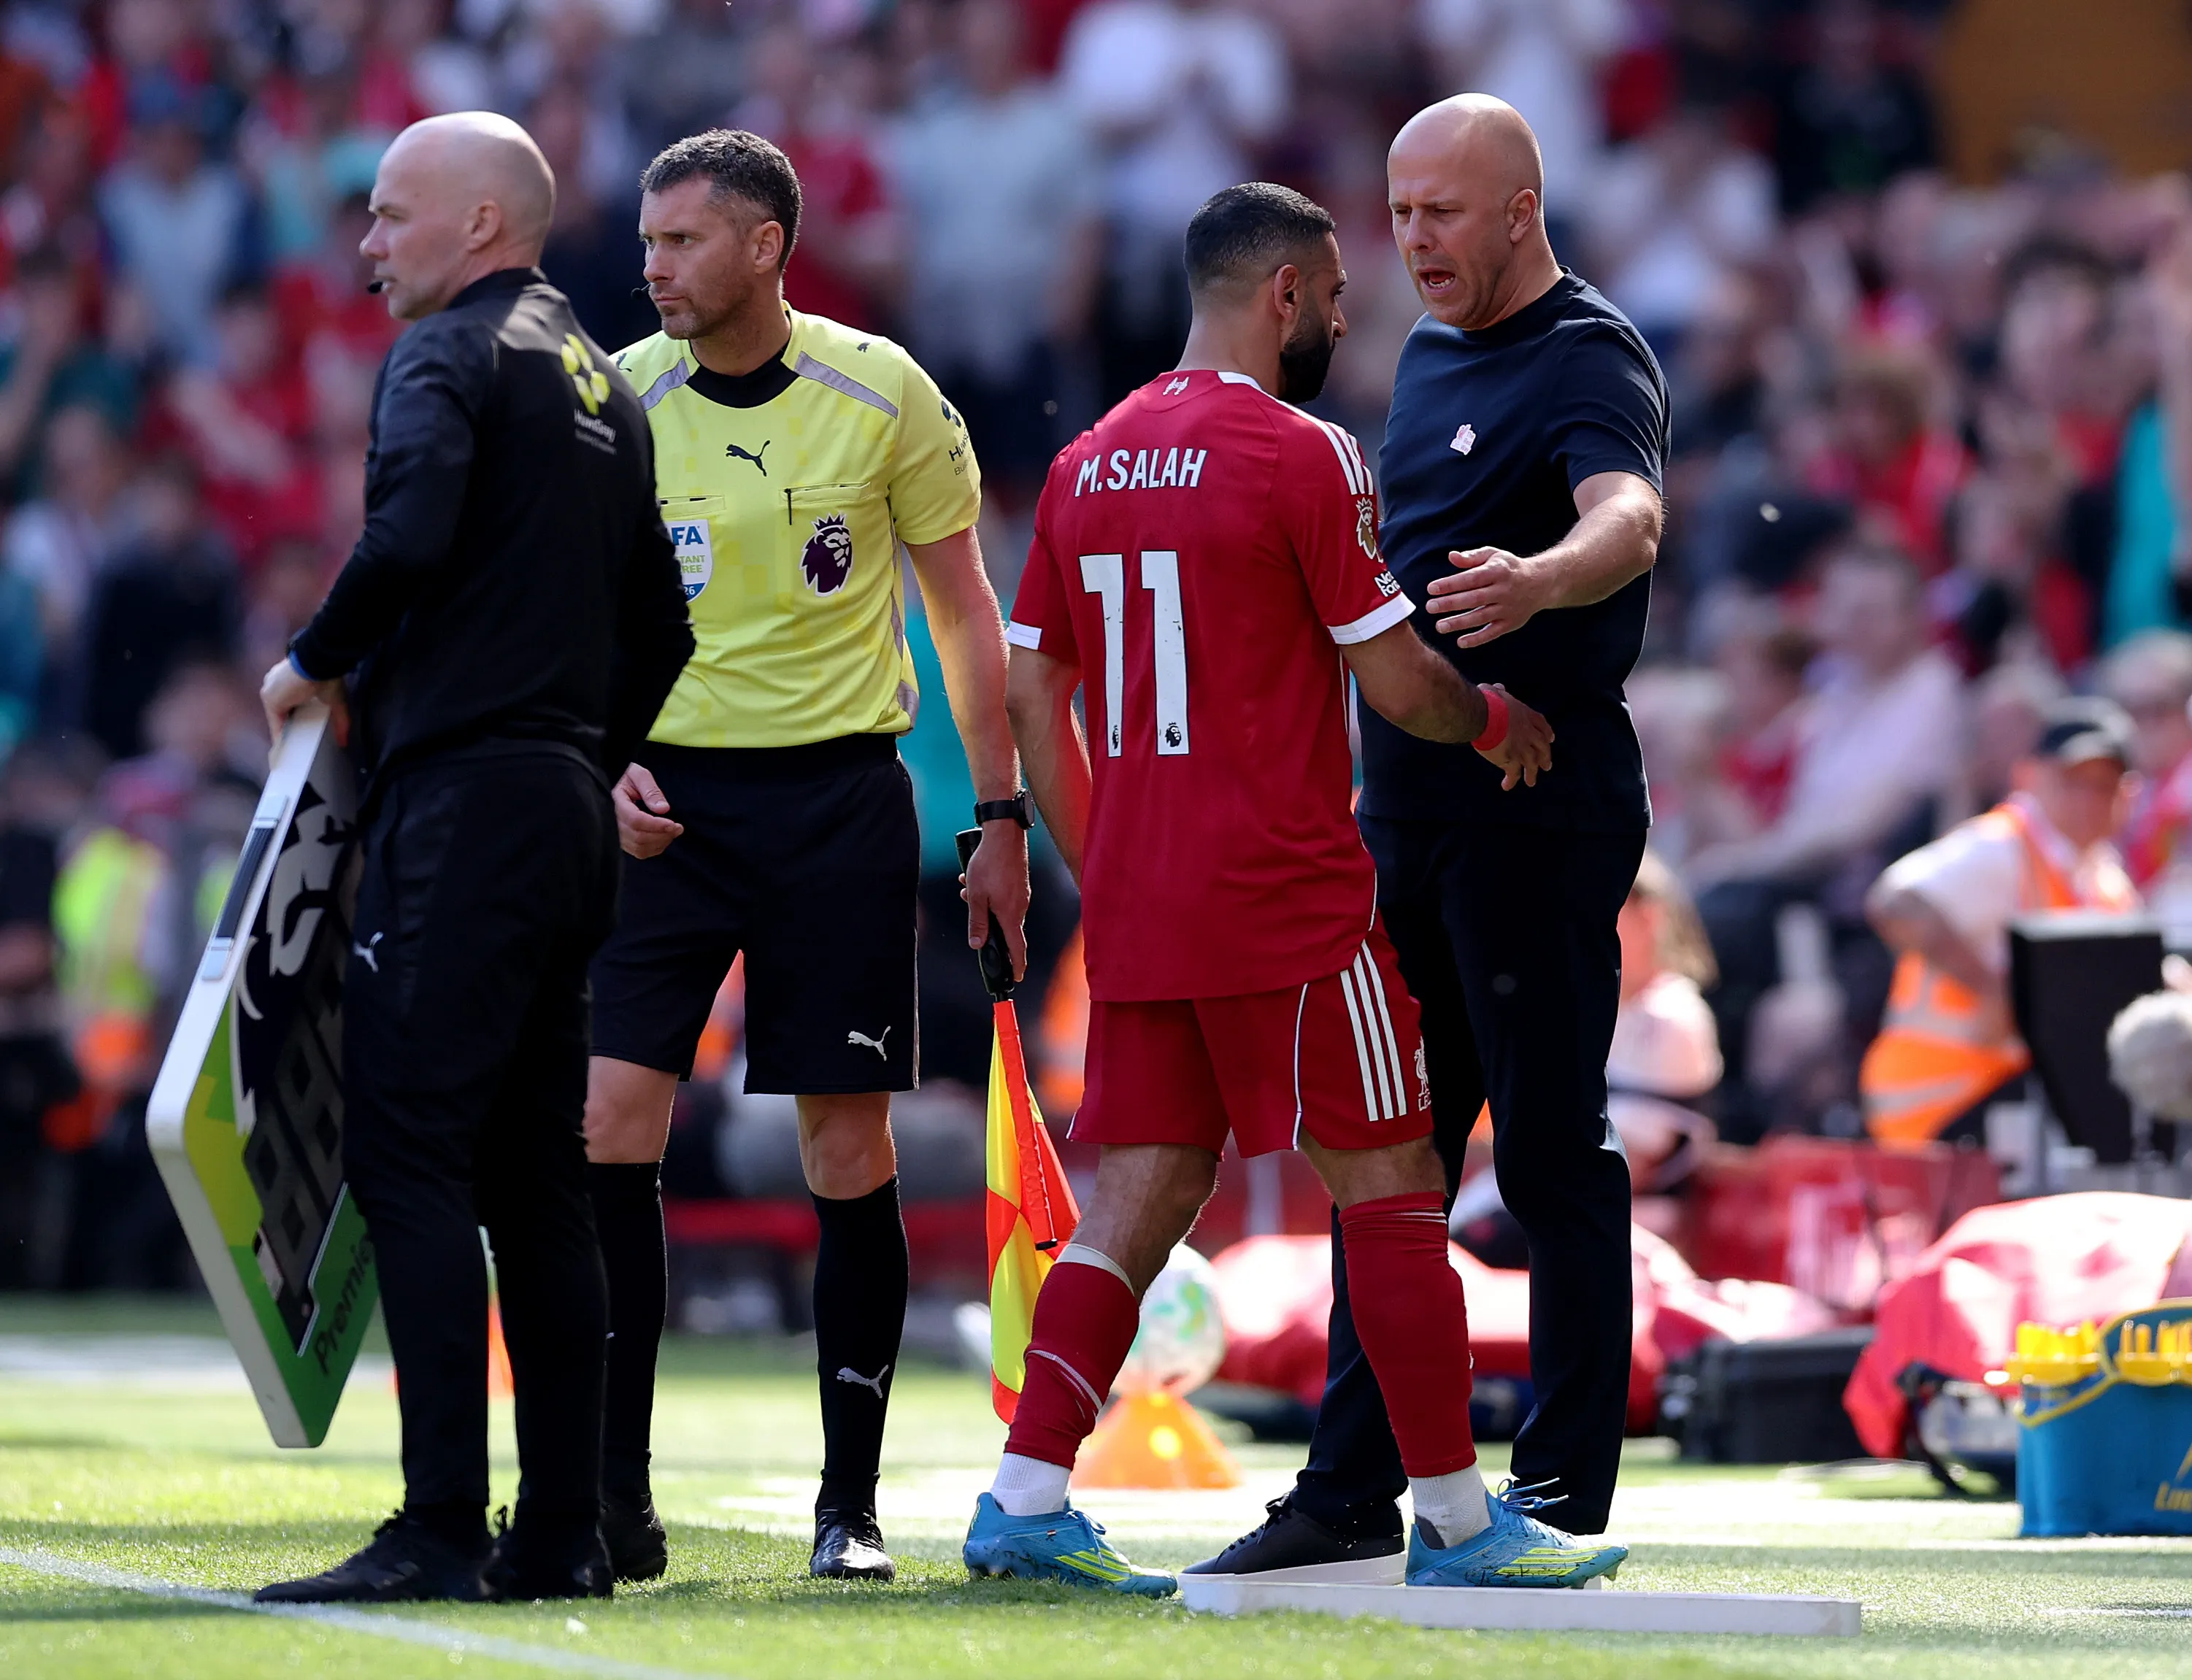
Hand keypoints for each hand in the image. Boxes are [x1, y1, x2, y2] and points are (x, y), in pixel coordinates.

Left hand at [259, 658, 346, 755]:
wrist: (316, 663)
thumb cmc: (326, 676)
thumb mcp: (335, 701)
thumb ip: (339, 721)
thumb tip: (345, 741)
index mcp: (290, 680)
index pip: (290, 702)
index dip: (296, 716)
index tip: (302, 730)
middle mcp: (277, 684)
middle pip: (281, 710)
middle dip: (289, 724)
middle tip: (298, 741)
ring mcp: (271, 691)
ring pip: (276, 716)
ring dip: (283, 730)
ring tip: (291, 747)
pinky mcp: (270, 700)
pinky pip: (274, 722)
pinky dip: (278, 735)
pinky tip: (284, 749)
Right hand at [613, 762, 681, 858]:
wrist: (615, 783)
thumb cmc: (627, 777)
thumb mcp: (639, 775)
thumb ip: (650, 790)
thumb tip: (663, 809)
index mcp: (616, 802)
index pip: (635, 820)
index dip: (656, 825)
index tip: (673, 824)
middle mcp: (612, 821)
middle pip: (638, 837)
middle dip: (662, 835)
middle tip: (679, 827)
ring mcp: (616, 834)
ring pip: (639, 848)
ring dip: (660, 842)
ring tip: (673, 831)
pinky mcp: (622, 841)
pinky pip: (639, 852)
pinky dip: (655, 848)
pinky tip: (663, 837)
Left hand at [961, 820, 1030, 982]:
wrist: (1004, 834)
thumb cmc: (990, 864)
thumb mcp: (976, 895)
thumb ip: (976, 921)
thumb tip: (977, 944)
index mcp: (1011, 914)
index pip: (1017, 947)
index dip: (1017, 964)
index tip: (1016, 977)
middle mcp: (1021, 907)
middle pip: (1005, 927)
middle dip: (986, 924)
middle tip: (971, 908)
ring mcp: (1022, 894)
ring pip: (1001, 909)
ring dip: (984, 904)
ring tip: (967, 889)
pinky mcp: (1020, 883)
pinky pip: (1005, 897)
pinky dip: (990, 894)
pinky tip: (974, 880)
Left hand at [1426, 547, 1553, 646]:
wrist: (1541, 583)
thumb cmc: (1508, 568)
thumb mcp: (1493, 555)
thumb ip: (1472, 557)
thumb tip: (1451, 556)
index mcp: (1498, 571)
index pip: (1471, 578)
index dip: (1451, 584)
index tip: (1431, 588)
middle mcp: (1504, 590)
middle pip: (1474, 598)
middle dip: (1450, 604)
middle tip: (1430, 607)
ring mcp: (1508, 608)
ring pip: (1481, 617)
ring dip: (1459, 623)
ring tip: (1439, 626)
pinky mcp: (1511, 623)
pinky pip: (1493, 633)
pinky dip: (1477, 639)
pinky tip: (1460, 642)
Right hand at [1475, 684, 1552, 789]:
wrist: (1481, 715)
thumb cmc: (1486, 701)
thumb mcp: (1494, 692)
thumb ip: (1498, 691)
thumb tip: (1498, 687)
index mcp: (1525, 715)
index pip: (1541, 724)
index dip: (1547, 733)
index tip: (1551, 739)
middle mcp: (1528, 733)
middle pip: (1542, 747)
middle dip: (1545, 757)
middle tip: (1547, 766)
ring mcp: (1521, 748)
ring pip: (1532, 763)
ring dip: (1532, 773)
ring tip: (1532, 782)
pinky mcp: (1510, 760)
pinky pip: (1513, 773)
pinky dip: (1511, 780)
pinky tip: (1506, 786)